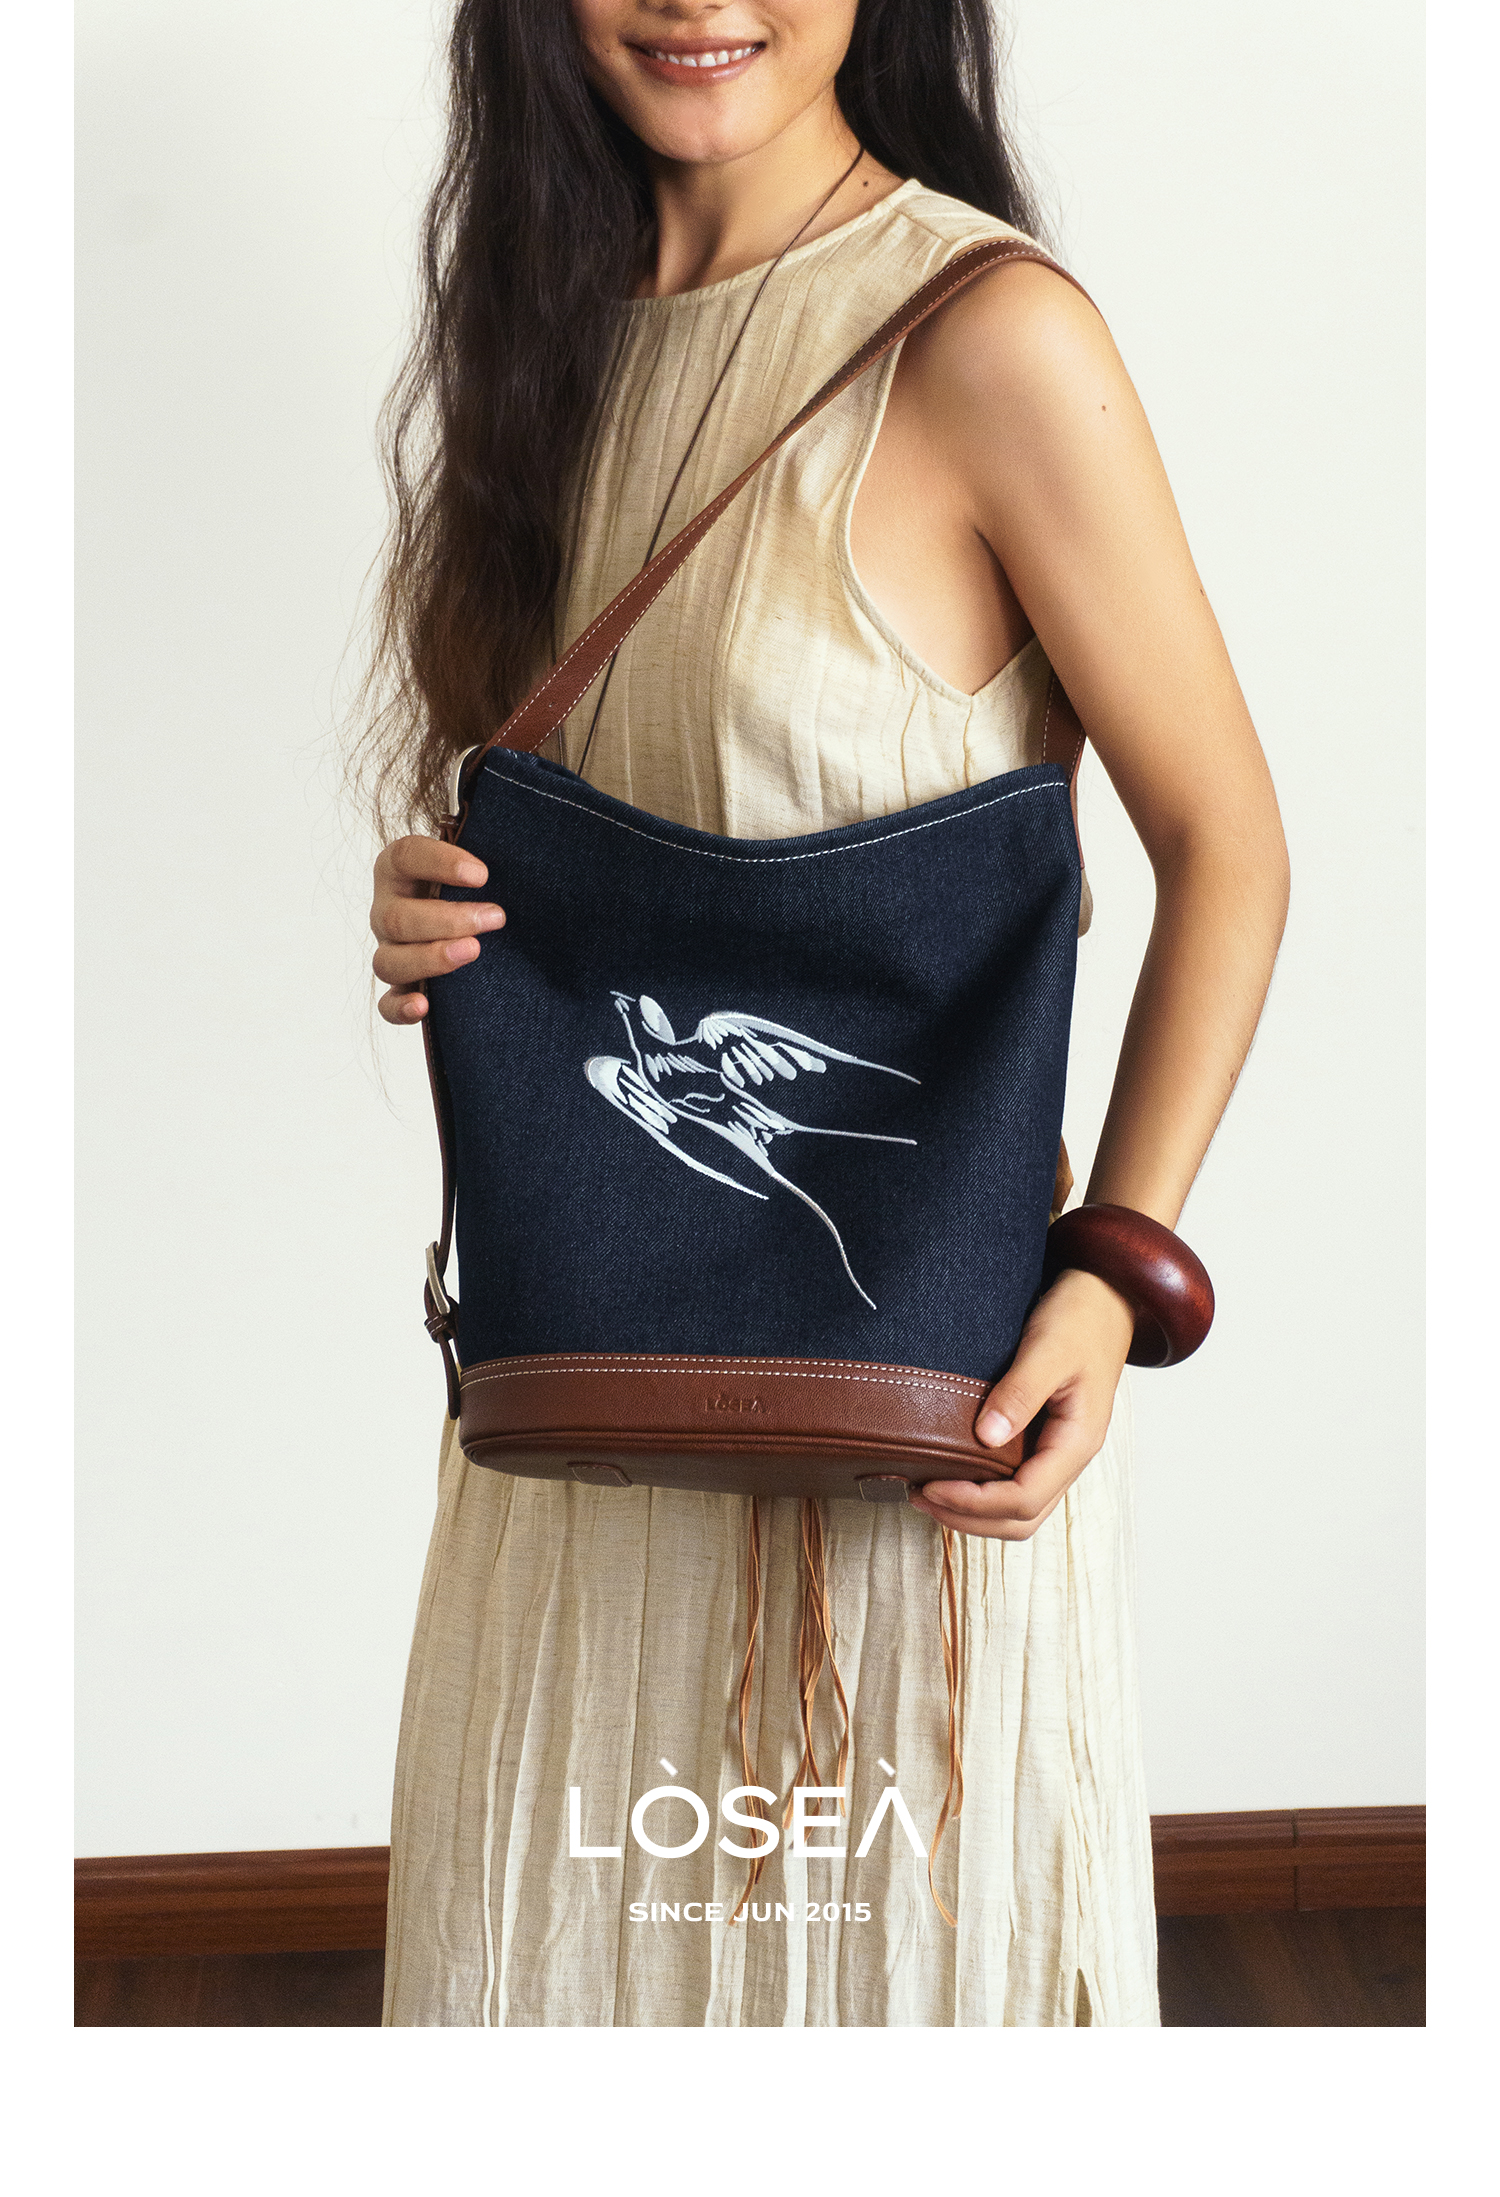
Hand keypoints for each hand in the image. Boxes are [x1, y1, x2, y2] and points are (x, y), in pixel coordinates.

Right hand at [370, 835, 504, 1024]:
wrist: (471, 914)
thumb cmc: (474, 884)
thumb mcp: (475, 863)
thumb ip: (488, 853)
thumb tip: (532, 851)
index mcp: (398, 869)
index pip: (406, 857)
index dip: (441, 863)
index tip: (483, 875)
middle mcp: (387, 910)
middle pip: (395, 918)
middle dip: (448, 919)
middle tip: (495, 918)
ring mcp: (390, 950)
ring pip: (387, 962)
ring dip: (431, 958)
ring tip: (473, 951)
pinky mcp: (400, 987)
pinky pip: (386, 1005)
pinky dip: (401, 1008)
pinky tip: (425, 1007)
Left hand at [908, 1268, 1134, 1539]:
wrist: (1104, 1297)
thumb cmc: (1081, 1318)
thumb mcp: (1048, 1349)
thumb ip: (1020, 1392)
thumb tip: (986, 1437)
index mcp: (1078, 1441)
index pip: (1024, 1499)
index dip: (973, 1503)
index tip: (930, 1486)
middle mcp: (1071, 1455)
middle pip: (1022, 1519)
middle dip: (968, 1518)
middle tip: (919, 1496)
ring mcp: (1059, 1451)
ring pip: (1021, 1510)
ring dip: (975, 1512)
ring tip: (928, 1491)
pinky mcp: (1046, 1440)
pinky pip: (1018, 1485)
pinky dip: (984, 1492)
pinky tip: (954, 1473)